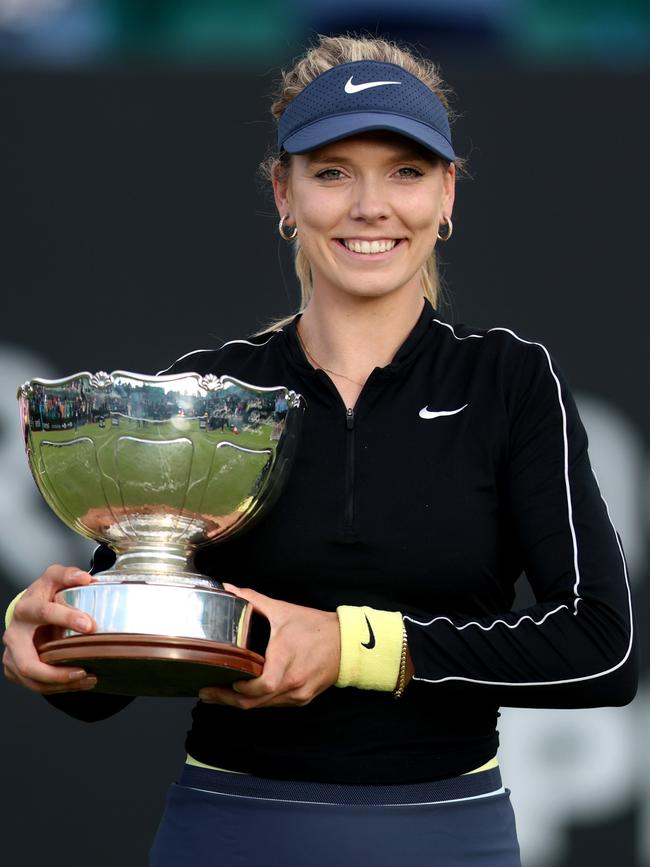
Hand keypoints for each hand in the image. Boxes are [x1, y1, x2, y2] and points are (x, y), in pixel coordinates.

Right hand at [2, 565, 97, 694]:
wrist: (28, 611)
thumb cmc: (43, 595)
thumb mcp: (54, 578)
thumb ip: (68, 574)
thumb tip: (85, 578)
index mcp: (26, 609)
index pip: (44, 613)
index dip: (66, 618)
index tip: (89, 625)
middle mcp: (15, 635)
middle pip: (28, 663)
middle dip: (56, 672)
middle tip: (84, 671)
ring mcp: (12, 655)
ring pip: (33, 679)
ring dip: (61, 683)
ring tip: (89, 679)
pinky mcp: (15, 670)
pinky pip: (36, 685)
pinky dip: (58, 688)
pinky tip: (79, 683)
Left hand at [199, 583, 340, 708]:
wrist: (347, 643)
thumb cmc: (316, 627)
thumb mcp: (282, 610)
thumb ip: (252, 600)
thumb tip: (229, 588)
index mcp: (284, 662)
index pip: (256, 688)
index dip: (235, 689)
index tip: (217, 680)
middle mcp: (291, 684)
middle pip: (253, 703)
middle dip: (227, 700)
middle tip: (206, 693)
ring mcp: (297, 694)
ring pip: (263, 707)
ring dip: (242, 702)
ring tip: (220, 694)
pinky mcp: (302, 698)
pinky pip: (275, 704)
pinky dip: (260, 700)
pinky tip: (247, 694)